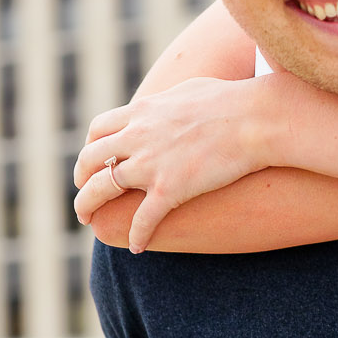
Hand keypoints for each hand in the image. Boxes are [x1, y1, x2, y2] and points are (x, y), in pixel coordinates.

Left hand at [73, 77, 269, 250]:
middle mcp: (137, 137)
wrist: (256, 118)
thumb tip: (163, 105)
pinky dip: (136, 235)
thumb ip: (166, 101)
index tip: (95, 160)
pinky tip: (138, 247)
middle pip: (89, 160)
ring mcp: (150, 165)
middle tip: (85, 192)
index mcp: (141, 112)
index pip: (97, 130)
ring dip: (88, 206)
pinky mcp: (170, 190)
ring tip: (90, 221)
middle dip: (81, 179)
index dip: (90, 146)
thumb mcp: (188, 90)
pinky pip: (142, 219)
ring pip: (101, 190)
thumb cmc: (232, 100)